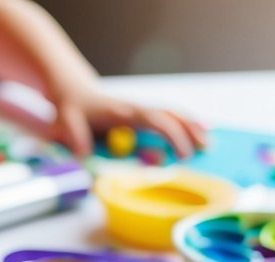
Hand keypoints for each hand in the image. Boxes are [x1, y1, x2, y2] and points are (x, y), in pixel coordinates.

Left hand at [48, 85, 205, 160]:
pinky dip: (185, 124)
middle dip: (190, 131)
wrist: (75, 93)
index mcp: (123, 111)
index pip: (155, 119)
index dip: (171, 135)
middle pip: (171, 115)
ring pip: (173, 114)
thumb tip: (82, 154)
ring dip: (192, 127)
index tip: (181, 154)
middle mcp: (137, 108)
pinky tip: (201, 130)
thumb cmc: (71, 109)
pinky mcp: (141, 115)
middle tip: (205, 150)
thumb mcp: (66, 121)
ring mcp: (141, 110)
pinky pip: (168, 117)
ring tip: (208, 145)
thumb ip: (74, 136)